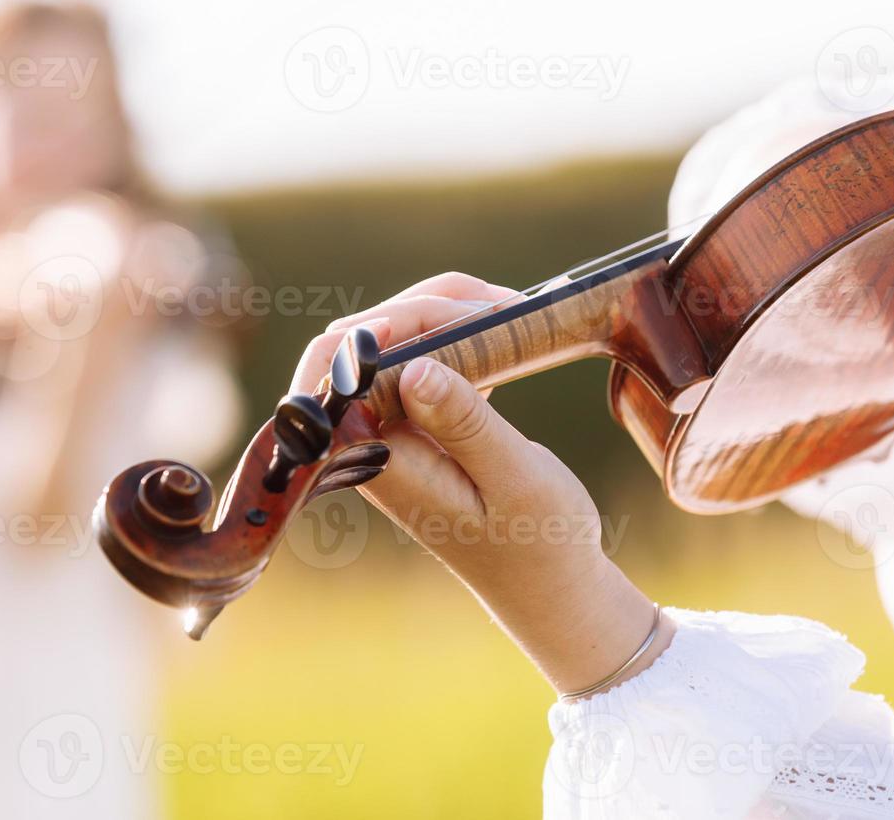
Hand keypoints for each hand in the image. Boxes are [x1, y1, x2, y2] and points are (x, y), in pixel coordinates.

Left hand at [294, 272, 673, 697]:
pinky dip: (452, 338)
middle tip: (501, 306)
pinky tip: (497, 344)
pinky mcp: (411, 430)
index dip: (391, 323)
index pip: (343, 365)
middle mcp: (367, 444)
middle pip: (360, 343)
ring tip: (509, 313)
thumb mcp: (514, 477)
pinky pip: (413, 365)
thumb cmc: (539, 543)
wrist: (550, 588)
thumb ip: (464, 423)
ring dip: (442, 316)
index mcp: (378, 459)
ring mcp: (386, 435)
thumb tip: (414, 368)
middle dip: (423, 307)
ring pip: (388, 346)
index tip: (469, 313)